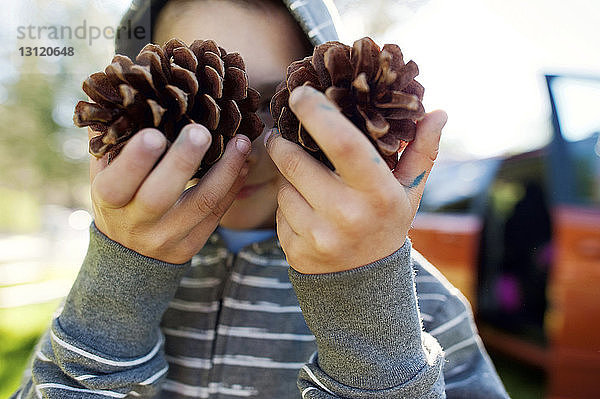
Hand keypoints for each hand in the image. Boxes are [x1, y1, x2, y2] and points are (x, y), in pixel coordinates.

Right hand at [90, 124, 251, 263]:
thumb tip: (127, 94)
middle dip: (183, 161)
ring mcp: (167, 237)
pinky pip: (216, 214)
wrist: (130, 256)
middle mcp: (137, 223)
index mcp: (109, 202)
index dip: (135, 160)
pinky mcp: (192, 244)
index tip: (155, 134)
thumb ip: (112, 144)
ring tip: (241, 141)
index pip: (118, 184)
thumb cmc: (118, 201)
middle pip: (160, 195)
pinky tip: (242, 163)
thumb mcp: (104, 177)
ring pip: (200, 204)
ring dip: (225, 171)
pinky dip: (232, 186)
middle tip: (201, 131)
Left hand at [266, 86, 446, 273]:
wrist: (366, 282)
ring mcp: (319, 236)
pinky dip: (286, 204)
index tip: (299, 94)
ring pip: (284, 187)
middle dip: (282, 143)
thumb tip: (439, 112)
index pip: (344, 143)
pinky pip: (278, 213)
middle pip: (296, 163)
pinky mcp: (297, 251)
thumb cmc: (387, 222)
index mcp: (378, 193)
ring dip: (287, 178)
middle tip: (281, 134)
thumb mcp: (409, 190)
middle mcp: (347, 215)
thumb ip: (423, 150)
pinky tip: (304, 209)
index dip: (318, 114)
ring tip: (305, 181)